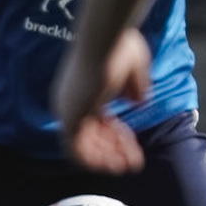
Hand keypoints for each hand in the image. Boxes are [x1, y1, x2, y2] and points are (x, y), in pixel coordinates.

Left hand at [54, 29, 152, 173]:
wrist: (106, 38)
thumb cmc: (119, 47)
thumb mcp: (134, 68)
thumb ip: (135, 87)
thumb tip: (137, 102)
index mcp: (82, 88)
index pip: (98, 120)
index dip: (117, 135)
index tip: (134, 145)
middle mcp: (71, 100)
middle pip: (91, 134)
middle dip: (114, 150)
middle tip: (134, 162)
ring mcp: (68, 109)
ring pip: (84, 145)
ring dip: (105, 159)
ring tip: (126, 167)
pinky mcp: (69, 117)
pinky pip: (75, 150)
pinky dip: (94, 161)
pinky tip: (113, 165)